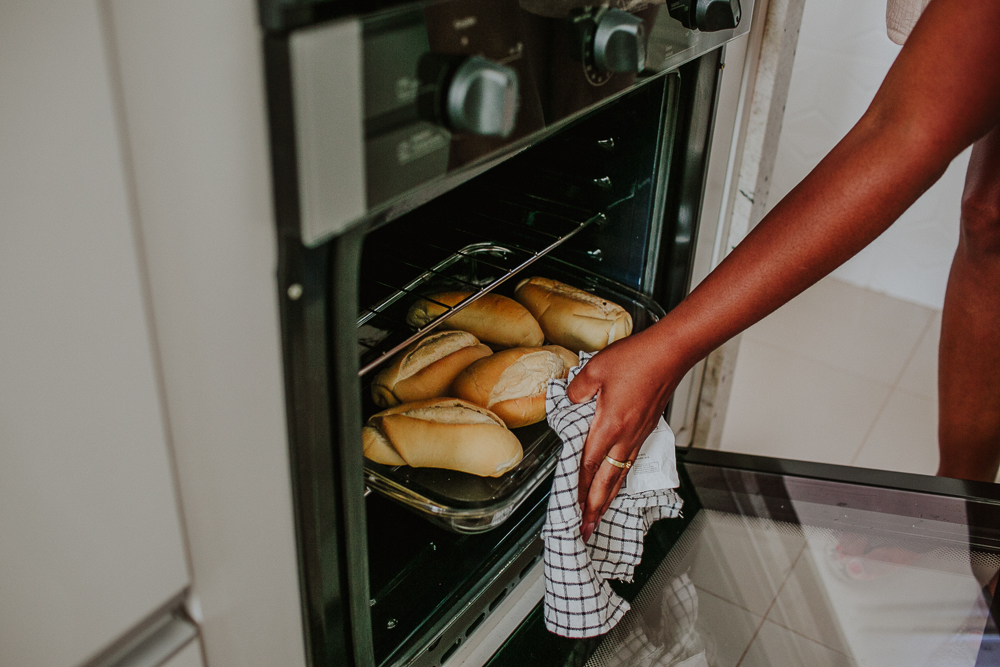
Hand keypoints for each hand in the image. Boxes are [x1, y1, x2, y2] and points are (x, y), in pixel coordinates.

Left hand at [566, 329, 682, 541]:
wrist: (671, 353)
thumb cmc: (637, 359)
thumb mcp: (594, 370)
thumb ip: (575, 391)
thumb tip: (568, 402)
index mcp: (610, 426)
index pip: (588, 465)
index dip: (577, 489)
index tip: (570, 508)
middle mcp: (626, 437)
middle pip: (607, 481)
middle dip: (594, 508)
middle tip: (586, 530)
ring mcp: (639, 435)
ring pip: (620, 474)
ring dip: (607, 497)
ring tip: (599, 515)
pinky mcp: (646, 429)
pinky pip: (630, 461)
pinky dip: (621, 478)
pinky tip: (617, 481)